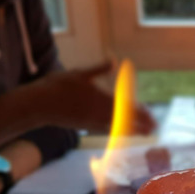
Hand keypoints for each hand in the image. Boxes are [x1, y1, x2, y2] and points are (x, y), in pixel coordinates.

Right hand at [26, 61, 155, 134]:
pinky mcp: (85, 127)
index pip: (128, 109)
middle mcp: (101, 114)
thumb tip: (115, 60)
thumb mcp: (81, 74)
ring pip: (118, 128)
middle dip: (142, 125)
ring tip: (145, 132)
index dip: (142, 113)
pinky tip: (123, 131)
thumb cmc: (58, 86)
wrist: (39, 106)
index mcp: (103, 100)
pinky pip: (107, 130)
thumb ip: (99, 69)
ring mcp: (93, 123)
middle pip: (127, 122)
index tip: (152, 116)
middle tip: (155, 128)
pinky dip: (118, 131)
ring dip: (133, 130)